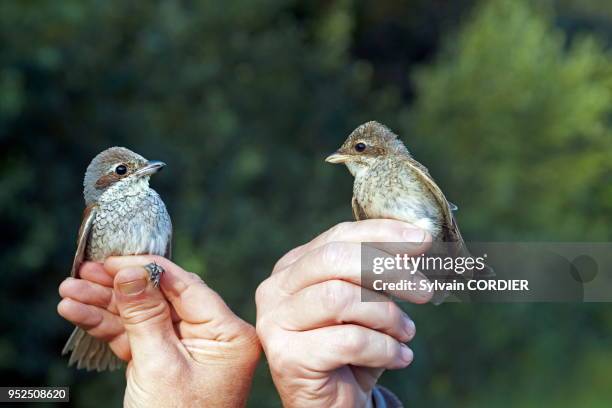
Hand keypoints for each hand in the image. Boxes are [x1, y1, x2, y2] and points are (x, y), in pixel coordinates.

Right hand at [58, 256, 260, 407]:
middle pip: (162, 298)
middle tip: (84, 272)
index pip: (187, 286)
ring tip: (70, 292)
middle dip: (119, 287)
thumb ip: (145, 316)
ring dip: (105, 306)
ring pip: (144, 317)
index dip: (148, 268)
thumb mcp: (160, 366)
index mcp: (229, 334)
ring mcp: (188, 351)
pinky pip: (137, 338)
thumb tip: (131, 271)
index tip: (114, 258)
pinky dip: (108, 328)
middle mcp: (213, 338)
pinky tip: (79, 314)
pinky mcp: (165, 364)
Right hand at [255, 220, 431, 406]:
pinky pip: (348, 341)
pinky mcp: (286, 356)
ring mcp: (275, 322)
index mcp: (293, 267)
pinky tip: (399, 358)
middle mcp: (276, 289)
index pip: (338, 236)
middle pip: (334, 259)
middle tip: (423, 290)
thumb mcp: (368, 302)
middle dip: (387, 270)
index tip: (422, 239)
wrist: (335, 404)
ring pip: (340, 297)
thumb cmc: (353, 350)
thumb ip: (380, 271)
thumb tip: (417, 239)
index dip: (382, 234)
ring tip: (407, 333)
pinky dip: (384, 348)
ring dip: (387, 315)